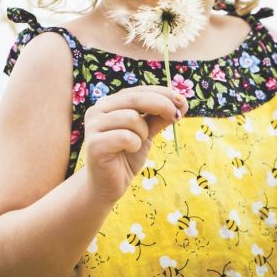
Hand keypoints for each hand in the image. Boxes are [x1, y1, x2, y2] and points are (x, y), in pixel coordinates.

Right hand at [83, 85, 186, 202]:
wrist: (107, 186)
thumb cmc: (126, 157)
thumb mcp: (146, 134)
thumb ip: (159, 117)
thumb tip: (182, 103)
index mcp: (109, 104)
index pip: (137, 90)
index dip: (161, 93)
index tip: (182, 101)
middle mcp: (98, 110)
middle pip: (135, 98)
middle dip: (161, 105)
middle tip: (176, 117)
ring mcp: (93, 126)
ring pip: (131, 118)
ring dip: (143, 133)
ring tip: (137, 143)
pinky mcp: (95, 144)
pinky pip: (126, 137)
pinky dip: (135, 144)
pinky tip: (129, 151)